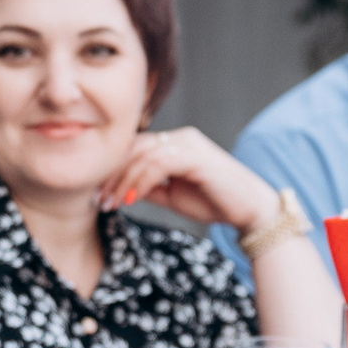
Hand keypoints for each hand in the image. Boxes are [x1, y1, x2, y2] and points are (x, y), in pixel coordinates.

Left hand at [103, 127, 277, 233]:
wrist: (250, 210)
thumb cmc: (214, 201)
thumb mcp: (172, 195)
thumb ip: (148, 187)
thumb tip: (119, 190)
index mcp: (175, 143)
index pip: (134, 148)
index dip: (113, 169)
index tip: (99, 194)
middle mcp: (181, 137)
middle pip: (134, 148)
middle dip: (111, 174)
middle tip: (98, 199)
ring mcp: (188, 144)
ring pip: (142, 155)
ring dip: (121, 181)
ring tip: (110, 203)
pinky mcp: (195, 156)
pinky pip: (158, 164)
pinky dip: (139, 182)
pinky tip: (129, 200)